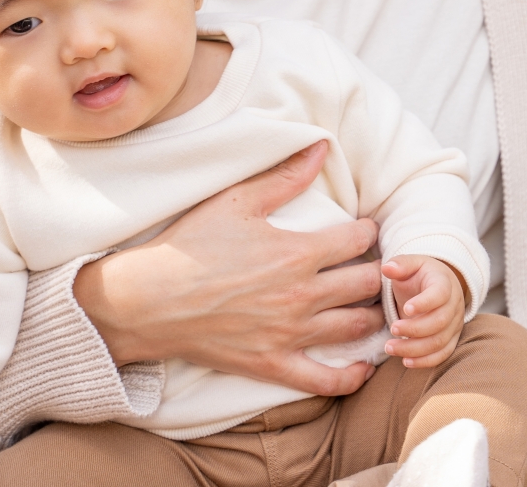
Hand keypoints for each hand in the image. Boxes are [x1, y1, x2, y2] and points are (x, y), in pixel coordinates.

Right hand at [74, 141, 387, 395]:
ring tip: (372, 304)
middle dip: (378, 272)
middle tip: (376, 266)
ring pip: (356, 327)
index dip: (369, 231)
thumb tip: (322, 147)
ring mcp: (289, 334)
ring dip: (373, 314)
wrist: (147, 300)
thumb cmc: (191, 246)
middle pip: (368, 284)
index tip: (366, 229)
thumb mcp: (237, 200)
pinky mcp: (273, 364)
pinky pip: (325, 380)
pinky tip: (363, 366)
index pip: (360, 240)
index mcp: (298, 252)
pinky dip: (351, 377)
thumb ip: (286, 176)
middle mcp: (302, 295)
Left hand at [383, 255, 466, 369]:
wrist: (436, 287)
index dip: (424, 303)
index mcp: (445, 283)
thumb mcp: (412, 264)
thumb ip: (400, 264)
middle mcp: (454, 305)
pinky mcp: (451, 339)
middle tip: (393, 328)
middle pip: (440, 322)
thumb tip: (386, 268)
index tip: (405, 309)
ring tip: (390, 348)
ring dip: (414, 348)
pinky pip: (442, 354)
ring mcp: (454, 324)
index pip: (440, 294)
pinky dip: (425, 361)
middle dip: (415, 329)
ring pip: (439, 342)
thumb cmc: (420, 276)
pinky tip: (405, 361)